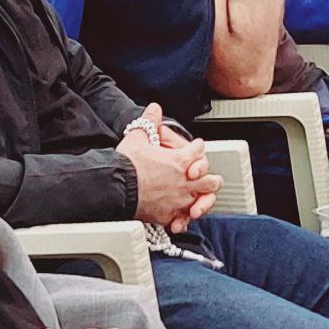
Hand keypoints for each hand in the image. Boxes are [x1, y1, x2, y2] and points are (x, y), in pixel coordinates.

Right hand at [117, 104, 221, 231]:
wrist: (116, 188)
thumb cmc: (127, 165)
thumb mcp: (138, 136)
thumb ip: (149, 121)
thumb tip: (154, 109)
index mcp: (179, 160)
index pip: (198, 150)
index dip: (197, 147)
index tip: (196, 147)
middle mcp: (184, 181)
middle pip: (211, 180)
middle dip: (210, 177)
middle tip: (204, 176)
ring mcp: (178, 200)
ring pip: (203, 201)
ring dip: (202, 199)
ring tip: (199, 198)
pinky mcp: (168, 215)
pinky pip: (184, 220)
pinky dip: (184, 219)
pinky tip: (181, 218)